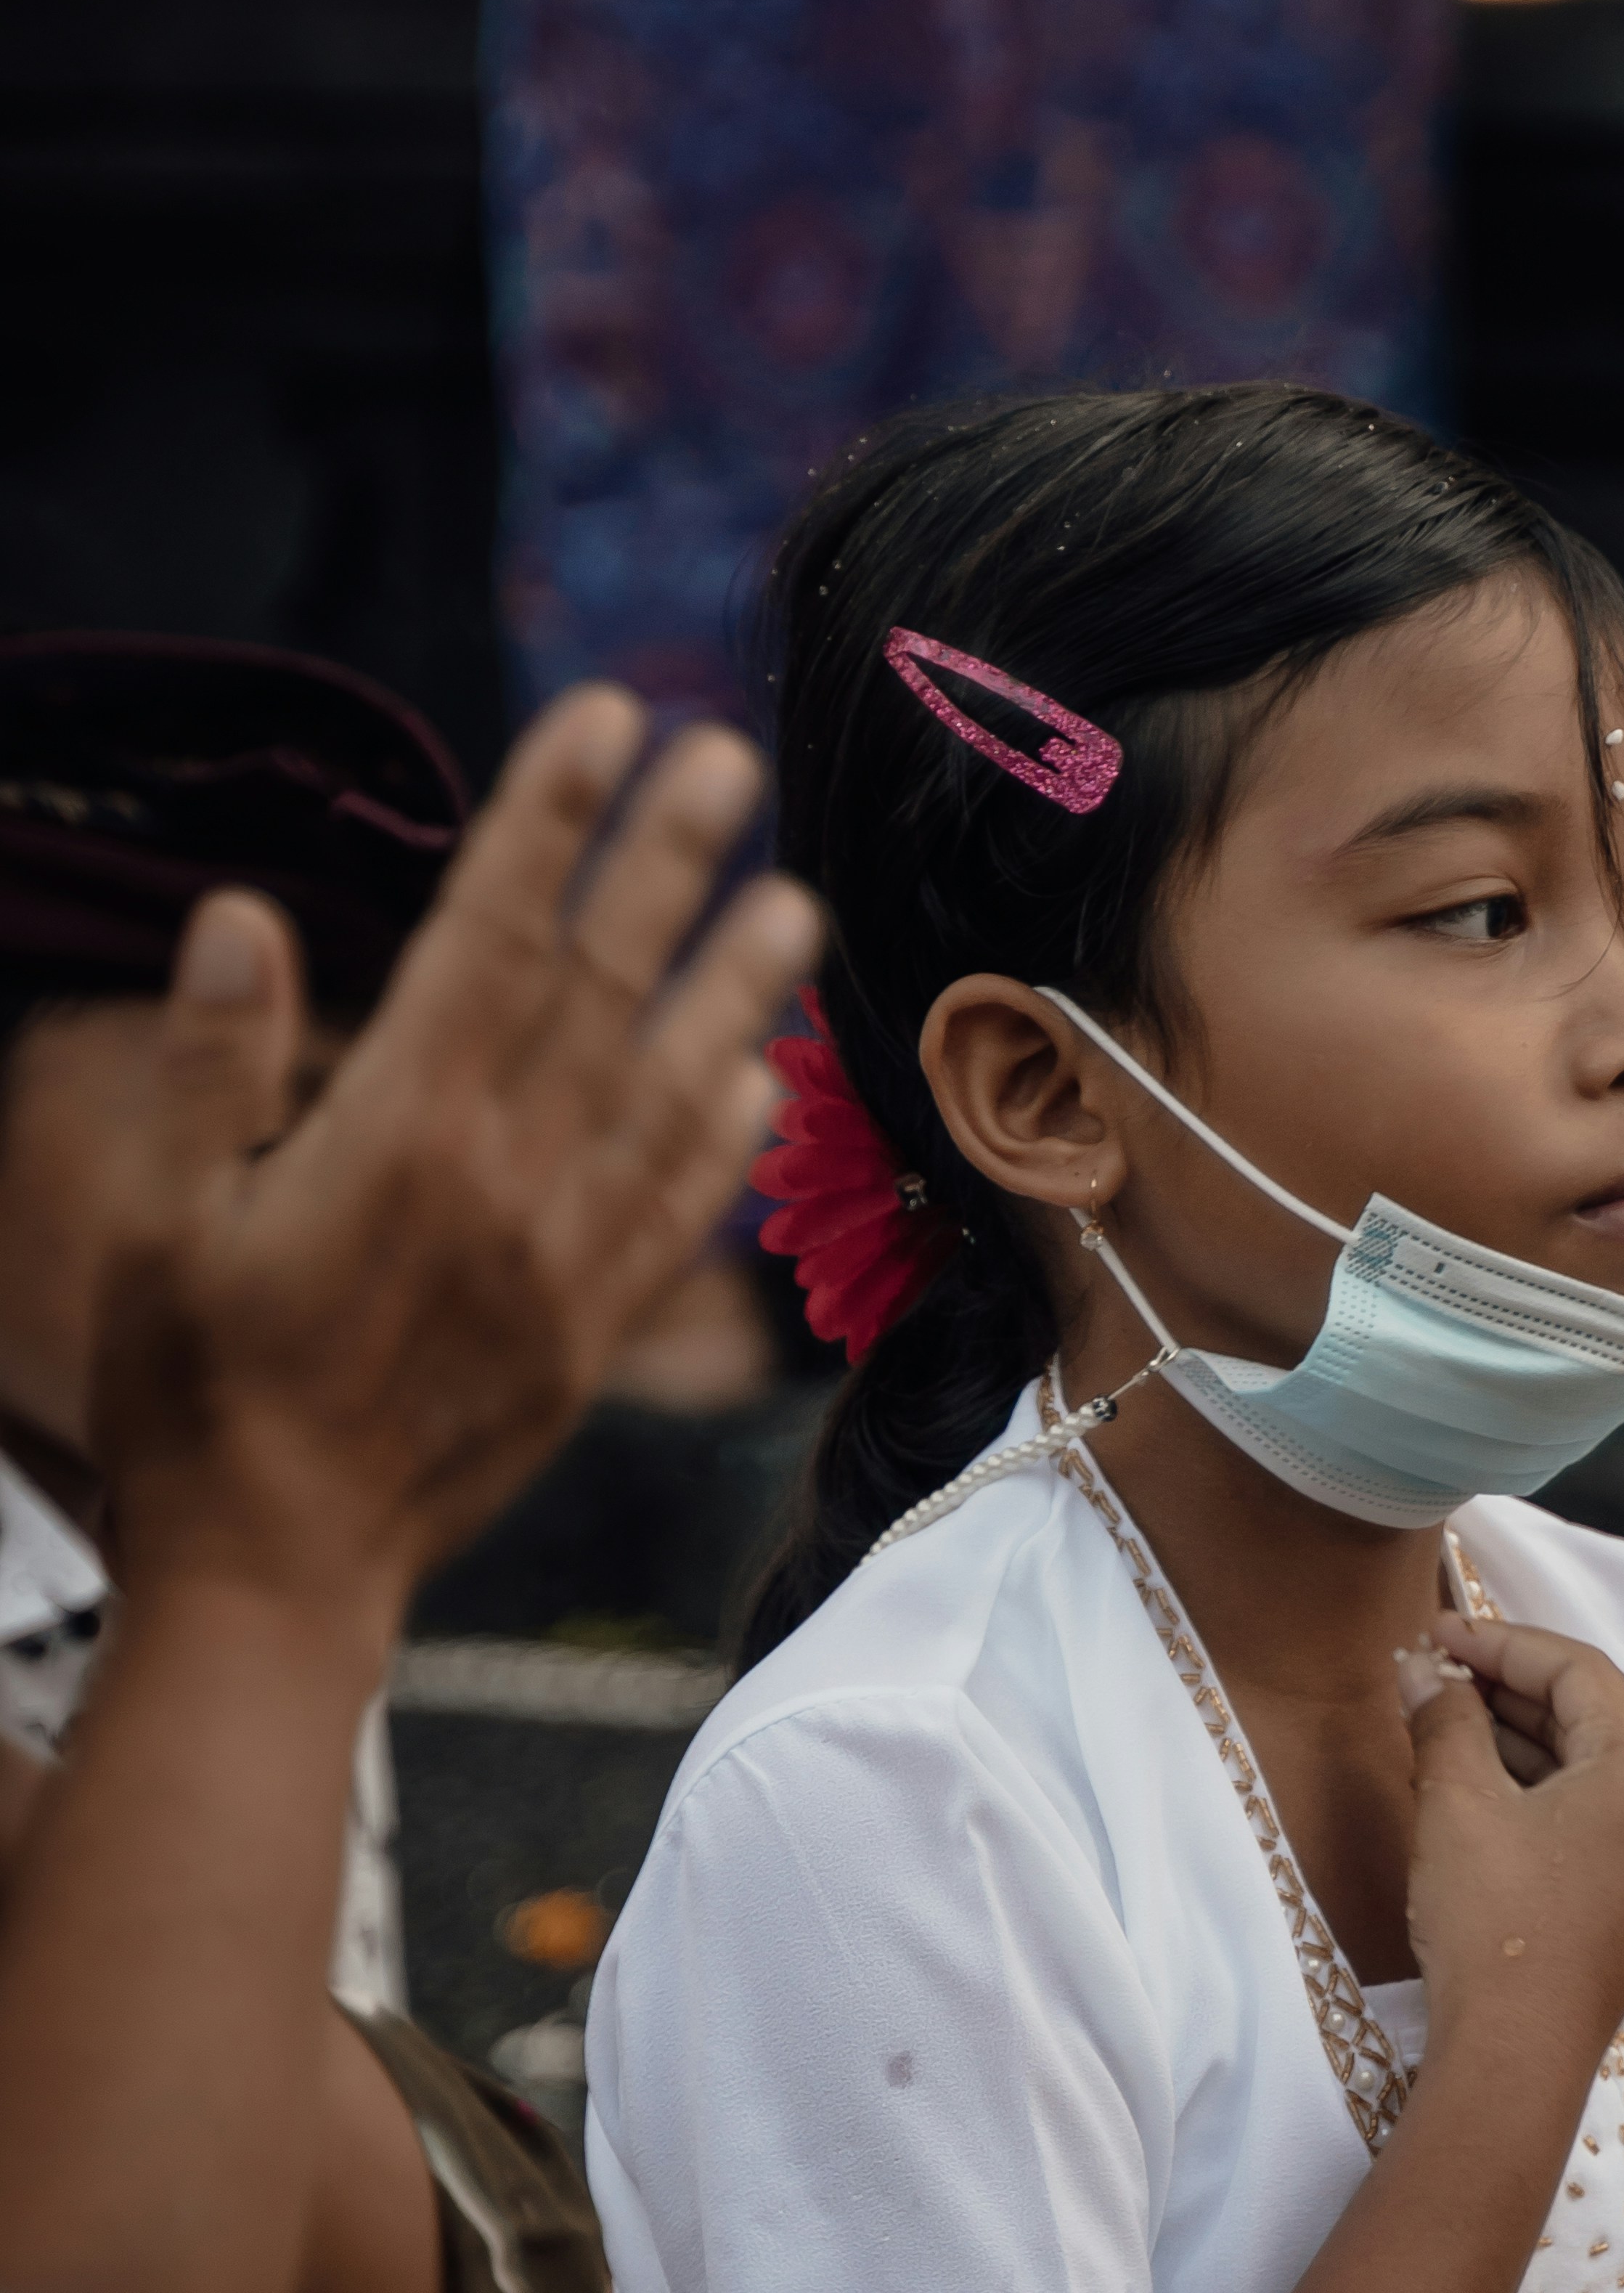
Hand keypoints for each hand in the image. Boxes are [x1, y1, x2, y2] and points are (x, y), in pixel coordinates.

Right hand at [89, 688, 820, 1619]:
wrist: (271, 1573)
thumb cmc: (192, 1393)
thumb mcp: (157, 1220)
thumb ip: (214, 1065)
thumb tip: (246, 915)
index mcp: (392, 1130)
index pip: (490, 933)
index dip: (549, 818)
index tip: (600, 719)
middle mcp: (499, 1179)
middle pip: (599, 985)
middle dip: (664, 860)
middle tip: (726, 755)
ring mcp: (559, 1260)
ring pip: (666, 1089)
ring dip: (736, 989)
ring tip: (798, 897)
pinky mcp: (587, 1336)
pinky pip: (676, 1218)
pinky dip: (724, 1143)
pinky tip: (761, 1080)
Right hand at [1395, 1610, 1623, 2073]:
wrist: (1518, 2058)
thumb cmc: (1495, 1928)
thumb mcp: (1457, 1804)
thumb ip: (1444, 1719)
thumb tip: (1422, 1672)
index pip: (1577, 1669)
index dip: (1499, 1642)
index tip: (1437, 1632)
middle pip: (1594, 1710)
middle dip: (1510, 1686)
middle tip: (1436, 1669)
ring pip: (1595, 1760)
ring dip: (1523, 1733)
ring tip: (1445, 1715)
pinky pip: (1599, 1808)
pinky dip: (1543, 1783)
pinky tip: (1480, 1773)